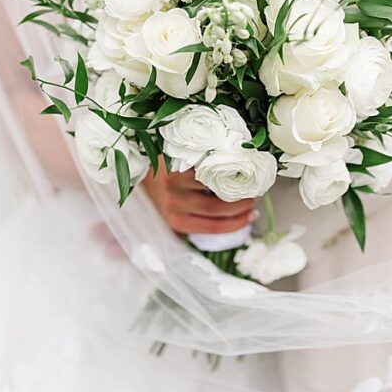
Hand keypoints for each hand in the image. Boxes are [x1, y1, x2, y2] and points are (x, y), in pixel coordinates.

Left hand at [141, 162, 255, 235]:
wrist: (139, 166)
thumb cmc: (163, 190)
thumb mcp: (175, 210)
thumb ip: (196, 217)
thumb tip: (233, 218)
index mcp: (176, 221)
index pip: (214, 227)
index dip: (238, 222)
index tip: (252, 215)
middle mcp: (174, 204)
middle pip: (216, 208)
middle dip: (240, 204)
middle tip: (252, 196)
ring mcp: (174, 183)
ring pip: (212, 186)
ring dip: (233, 184)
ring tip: (245, 181)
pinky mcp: (175, 164)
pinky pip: (205, 166)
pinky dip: (221, 166)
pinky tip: (230, 165)